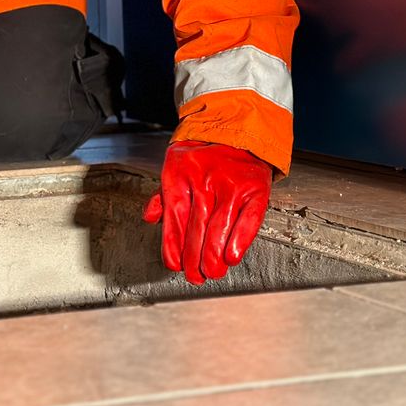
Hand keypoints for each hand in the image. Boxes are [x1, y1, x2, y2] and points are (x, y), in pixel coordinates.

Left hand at [143, 141, 271, 283]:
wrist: (238, 130)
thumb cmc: (204, 153)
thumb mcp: (176, 165)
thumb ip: (164, 194)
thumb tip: (150, 217)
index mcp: (180, 174)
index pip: (174, 216)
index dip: (173, 245)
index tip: (174, 264)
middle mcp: (204, 179)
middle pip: (196, 226)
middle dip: (194, 258)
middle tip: (195, 275)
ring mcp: (231, 184)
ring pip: (219, 227)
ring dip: (214, 256)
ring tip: (212, 272)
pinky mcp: (255, 189)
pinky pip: (248, 219)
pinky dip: (240, 240)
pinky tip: (232, 256)